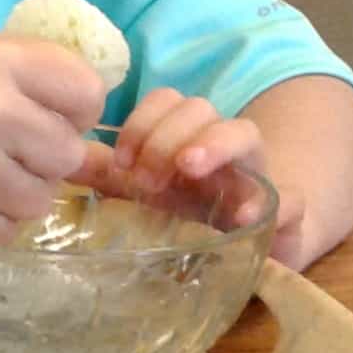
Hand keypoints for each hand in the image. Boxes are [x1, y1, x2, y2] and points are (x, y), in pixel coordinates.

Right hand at [0, 32, 107, 244]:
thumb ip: (51, 89)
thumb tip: (115, 156)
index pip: (88, 96)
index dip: (75, 111)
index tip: (47, 114)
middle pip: (69, 155)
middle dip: (47, 155)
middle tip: (9, 146)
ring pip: (41, 201)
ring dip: (21, 191)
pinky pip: (7, 232)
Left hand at [78, 87, 280, 237]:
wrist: (257, 251)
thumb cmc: (196, 216)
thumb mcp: (150, 195)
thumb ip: (111, 175)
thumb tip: (64, 156)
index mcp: (188, 139)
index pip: (168, 101)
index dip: (142, 121)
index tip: (122, 161)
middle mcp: (224, 149)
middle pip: (201, 109)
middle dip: (166, 136)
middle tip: (146, 178)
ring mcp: (257, 176)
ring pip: (245, 133)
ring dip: (212, 144)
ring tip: (189, 167)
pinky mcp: (285, 215)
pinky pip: (288, 196)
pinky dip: (267, 202)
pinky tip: (242, 216)